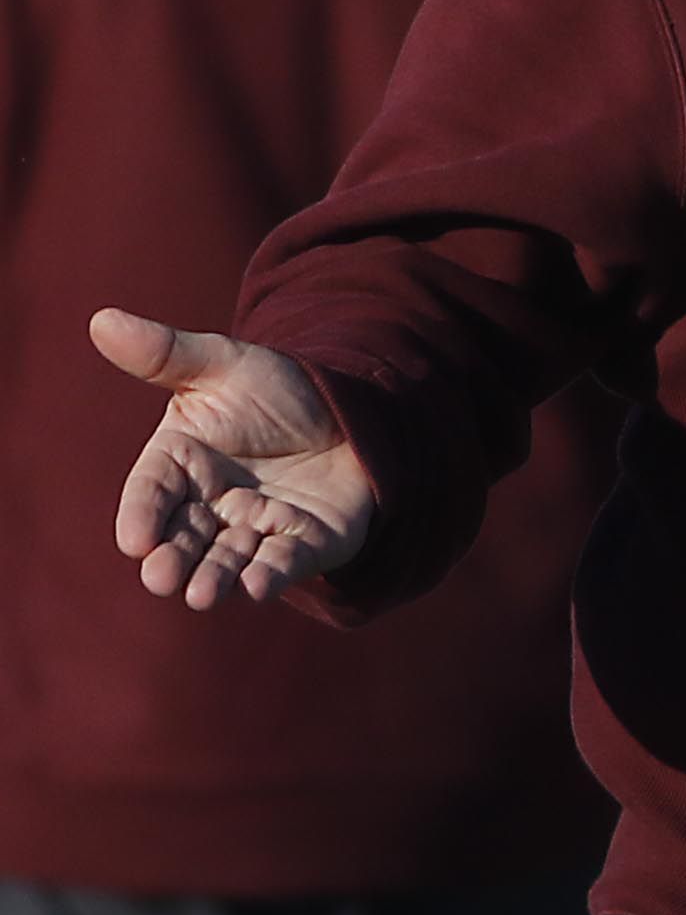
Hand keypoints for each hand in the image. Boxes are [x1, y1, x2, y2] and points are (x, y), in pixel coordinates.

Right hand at [93, 310, 379, 608]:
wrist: (355, 408)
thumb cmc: (279, 390)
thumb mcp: (225, 365)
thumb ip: (166, 354)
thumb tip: (101, 320)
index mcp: (181, 465)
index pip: (150, 493)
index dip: (141, 515)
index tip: (135, 538)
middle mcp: (212, 505)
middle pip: (183, 537)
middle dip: (172, 558)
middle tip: (161, 577)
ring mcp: (258, 528)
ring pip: (228, 559)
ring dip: (214, 577)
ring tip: (202, 594)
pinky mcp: (305, 542)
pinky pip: (284, 563)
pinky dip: (270, 576)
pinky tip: (259, 587)